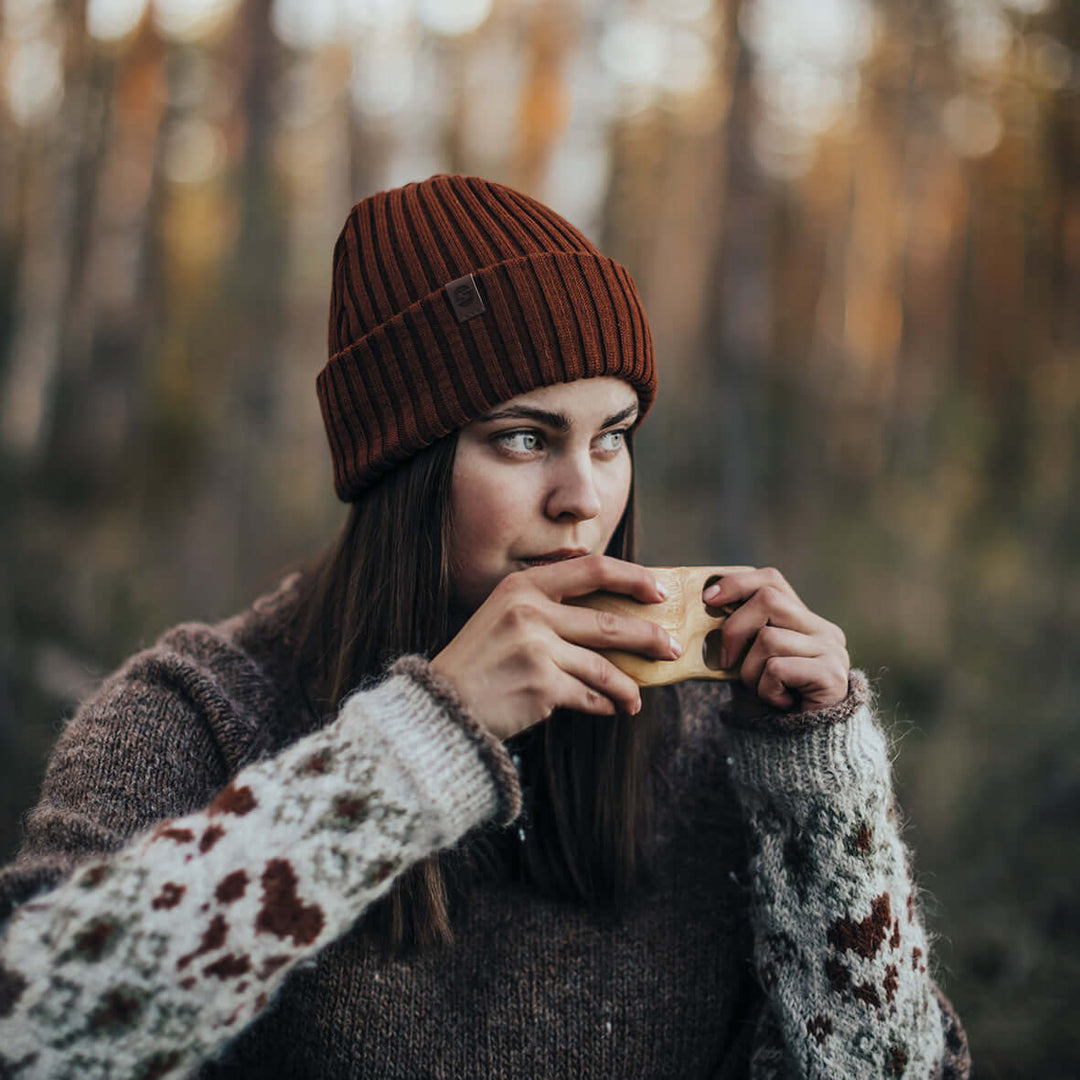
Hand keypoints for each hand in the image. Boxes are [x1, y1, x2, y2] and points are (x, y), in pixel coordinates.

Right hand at [431, 555, 680, 740]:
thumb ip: (548, 607)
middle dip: (650, 637)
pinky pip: (590, 695)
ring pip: (605, 665)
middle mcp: (530, 612)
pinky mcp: (542, 686)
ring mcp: (537, 649)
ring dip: (630, 684)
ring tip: (637, 697)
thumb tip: (612, 614)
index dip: (634, 577)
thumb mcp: (504, 616)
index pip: (593, 568)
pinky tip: (612, 708)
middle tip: (673, 647)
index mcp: (523, 586)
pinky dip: (606, 703)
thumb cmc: (479, 662)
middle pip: (610, 622)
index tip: (661, 591)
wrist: (442, 706)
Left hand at [702, 567, 848, 712]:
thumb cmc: (769, 702)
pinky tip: (779, 702)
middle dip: (734, 628)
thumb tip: (708, 604)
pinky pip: (777, 668)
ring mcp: (832, 651)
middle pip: (768, 600)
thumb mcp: (748, 661)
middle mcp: (824, 630)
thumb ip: (739, 634)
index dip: (738, 583)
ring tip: (763, 690)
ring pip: (769, 638)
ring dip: (750, 670)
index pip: (772, 580)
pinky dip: (766, 688)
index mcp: (804, 620)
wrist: (799, 750)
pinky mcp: (832, 675)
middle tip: (726, 660)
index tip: (708, 599)